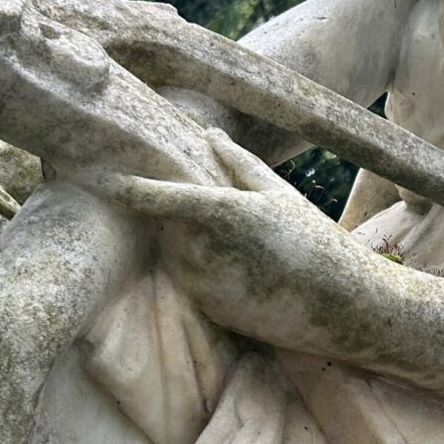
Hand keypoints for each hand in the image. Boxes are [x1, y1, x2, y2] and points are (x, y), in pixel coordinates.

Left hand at [93, 129, 374, 350]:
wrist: (336, 302)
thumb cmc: (312, 237)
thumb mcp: (278, 193)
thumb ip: (238, 163)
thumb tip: (209, 133)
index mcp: (225, 213)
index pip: (163, 199)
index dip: (133, 189)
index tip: (108, 179)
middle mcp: (207, 251)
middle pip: (167, 224)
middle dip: (174, 213)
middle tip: (206, 204)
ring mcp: (206, 284)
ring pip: (176, 253)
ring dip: (188, 241)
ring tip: (235, 238)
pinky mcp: (209, 309)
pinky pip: (191, 279)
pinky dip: (204, 267)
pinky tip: (241, 265)